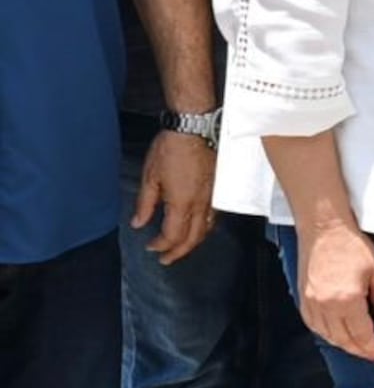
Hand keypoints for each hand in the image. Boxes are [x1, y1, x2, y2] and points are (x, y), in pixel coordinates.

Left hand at [132, 130, 215, 265]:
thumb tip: (139, 223)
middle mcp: (200, 203)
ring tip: (182, 247)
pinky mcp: (218, 189)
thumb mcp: (150, 177)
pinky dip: (205, 228)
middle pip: (193, 238)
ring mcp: (212, 197)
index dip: (161, 245)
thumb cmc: (171, 149)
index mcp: (182, 202)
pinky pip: (214, 217)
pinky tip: (199, 227)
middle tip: (166, 258)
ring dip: (193, 242)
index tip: (151, 247)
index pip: (173, 235)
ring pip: (207, 229)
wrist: (194, 129)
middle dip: (178, 251)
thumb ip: (145, 204)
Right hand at [298, 221, 373, 362]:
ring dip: (344, 345)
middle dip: (360, 350)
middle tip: (373, 355)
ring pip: (327, 336)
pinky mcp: (302, 298)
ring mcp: (311, 303)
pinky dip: (327, 335)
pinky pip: (314, 326)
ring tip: (358, 347)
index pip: (361, 334)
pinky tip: (336, 335)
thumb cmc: (351, 245)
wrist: (323, 229)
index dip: (373, 347)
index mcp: (347, 299)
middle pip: (344, 339)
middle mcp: (326, 305)